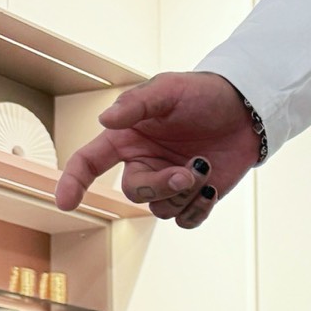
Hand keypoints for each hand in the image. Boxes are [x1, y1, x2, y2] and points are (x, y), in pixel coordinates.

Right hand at [55, 72, 261, 227]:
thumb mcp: (168, 90)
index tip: (66, 202)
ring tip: (204, 167)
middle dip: (160, 187)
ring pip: (160, 210)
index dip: (74, 182)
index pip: (89, 162)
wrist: (244, 111)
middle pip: (133, 192)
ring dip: (184, 194)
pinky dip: (198, 210)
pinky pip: (185, 220)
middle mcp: (143, 163)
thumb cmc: (201, 94)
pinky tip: (211, 189)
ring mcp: (168, 183)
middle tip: (187, 173)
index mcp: (127, 139)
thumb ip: (136, 105)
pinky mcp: (194, 197)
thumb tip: (105, 121)